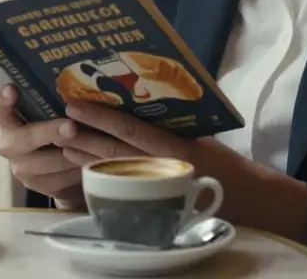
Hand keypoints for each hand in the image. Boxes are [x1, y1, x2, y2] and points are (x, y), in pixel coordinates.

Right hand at [0, 84, 85, 206]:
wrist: (59, 169)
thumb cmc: (56, 130)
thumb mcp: (52, 114)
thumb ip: (53, 103)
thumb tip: (78, 86)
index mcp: (9, 121)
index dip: (3, 100)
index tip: (12, 89)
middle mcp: (9, 145)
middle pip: (26, 138)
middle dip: (50, 132)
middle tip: (72, 127)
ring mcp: (21, 168)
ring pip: (48, 163)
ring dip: (73, 154)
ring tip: (95, 145)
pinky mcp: (36, 187)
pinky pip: (59, 181)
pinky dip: (77, 171)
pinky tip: (93, 163)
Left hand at [58, 100, 306, 238]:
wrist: (248, 198)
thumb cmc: (224, 162)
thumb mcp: (200, 136)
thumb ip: (169, 125)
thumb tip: (136, 104)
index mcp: (174, 146)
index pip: (129, 129)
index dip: (100, 117)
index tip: (76, 105)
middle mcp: (162, 167)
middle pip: (113, 150)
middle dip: (82, 137)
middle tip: (58, 122)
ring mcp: (157, 187)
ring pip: (113, 169)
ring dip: (84, 157)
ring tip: (62, 143)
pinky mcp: (157, 202)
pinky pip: (122, 188)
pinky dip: (100, 176)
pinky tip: (82, 168)